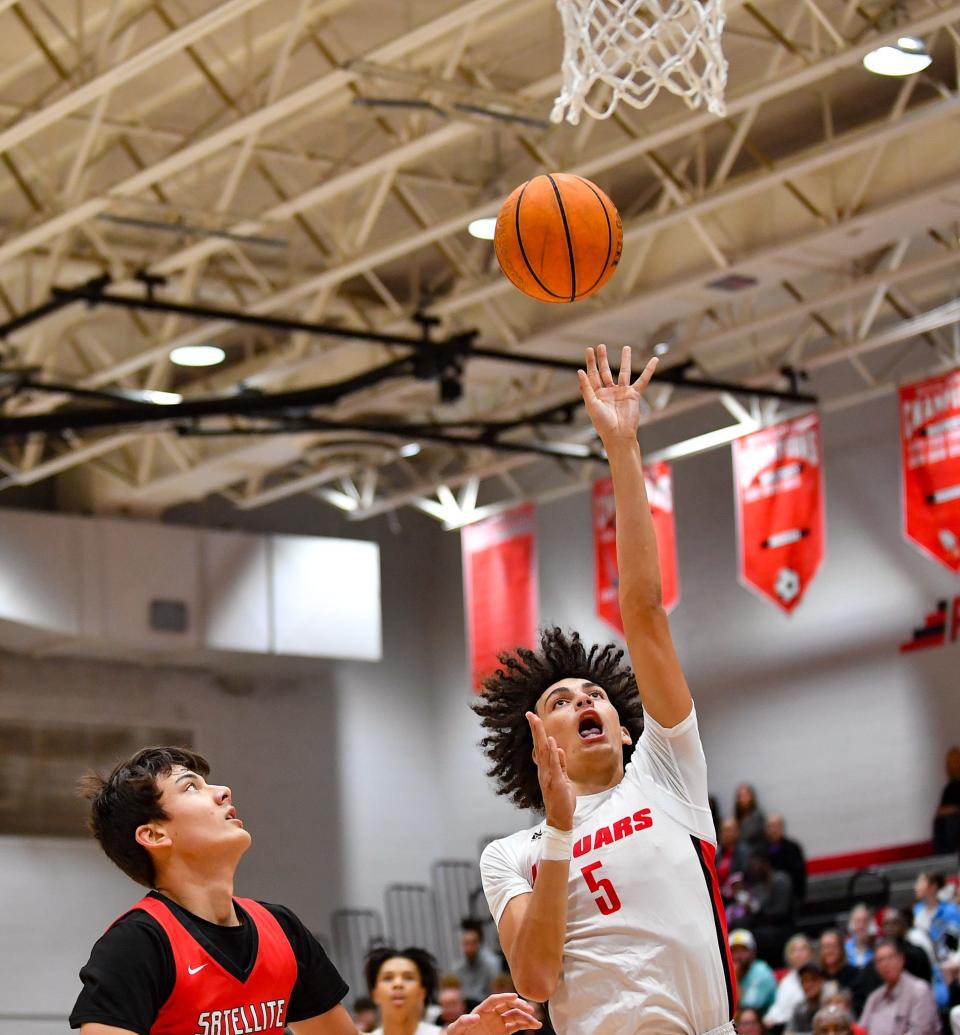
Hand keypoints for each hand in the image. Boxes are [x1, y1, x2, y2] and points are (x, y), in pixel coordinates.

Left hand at [447, 993, 541, 1034]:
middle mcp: (492, 1014)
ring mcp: (498, 1023)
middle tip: (529, 1009)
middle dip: (519, 1006)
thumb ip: (463, 1022)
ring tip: (536, 1021)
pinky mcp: (503, 1032)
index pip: (494, 1000)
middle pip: (507, 1005)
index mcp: (481, 1010)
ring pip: (515, 1016)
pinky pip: (516, 1026)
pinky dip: (525, 1025)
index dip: (504, 997)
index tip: (515, 996)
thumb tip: (474, 1017)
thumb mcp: (456, 1030)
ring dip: (526, 1017)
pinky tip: (535, 1025)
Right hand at [526, 711, 575, 830]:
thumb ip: (561, 764)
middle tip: (530, 714)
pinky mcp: (556, 782)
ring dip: (541, 736)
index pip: (540, 747)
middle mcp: (544, 770)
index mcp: (545, 769)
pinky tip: (551, 742)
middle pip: (539, 746)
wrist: (560, 819)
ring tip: (537, 721)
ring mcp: (548, 775)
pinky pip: (554, 765)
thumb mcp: (563, 779)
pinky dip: (552, 753)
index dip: (537, 732)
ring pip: (544, 752)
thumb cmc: (562, 800)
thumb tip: (558, 749)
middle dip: (535, 729)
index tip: (533, 718)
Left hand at [578, 344, 657, 443]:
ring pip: (623, 372)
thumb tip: (579, 371)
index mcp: (597, 394)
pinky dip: (649, 370)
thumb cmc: (603, 423)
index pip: (593, 375)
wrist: (619, 435)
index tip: (589, 350)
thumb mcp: (592, 404)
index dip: (590, 362)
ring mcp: (622, 392)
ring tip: (626, 347)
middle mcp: (609, 392)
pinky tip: (654, 361)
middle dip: (603, 359)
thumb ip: (586, 387)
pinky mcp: (633, 395)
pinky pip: (643, 380)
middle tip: (601, 346)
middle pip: (605, 371)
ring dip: (625, 360)